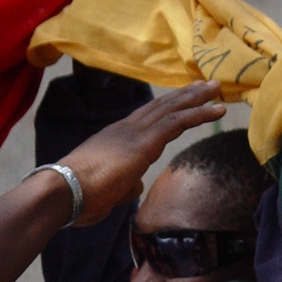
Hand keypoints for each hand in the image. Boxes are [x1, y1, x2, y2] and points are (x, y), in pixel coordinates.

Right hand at [62, 81, 224, 224]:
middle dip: (184, 96)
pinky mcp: (144, 142)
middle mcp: (125, 129)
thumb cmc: (79, 196)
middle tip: (205, 85)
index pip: (146, 119)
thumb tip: (135, 184)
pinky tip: (216, 109)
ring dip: (196, 98)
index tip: (183, 101)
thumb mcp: (107, 190)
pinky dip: (199, 114)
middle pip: (160, 107)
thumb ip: (124, 184)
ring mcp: (134, 133)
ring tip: (217, 89)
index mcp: (115, 138)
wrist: (64, 190)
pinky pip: (177, 122)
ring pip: (171, 109)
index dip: (166, 108)